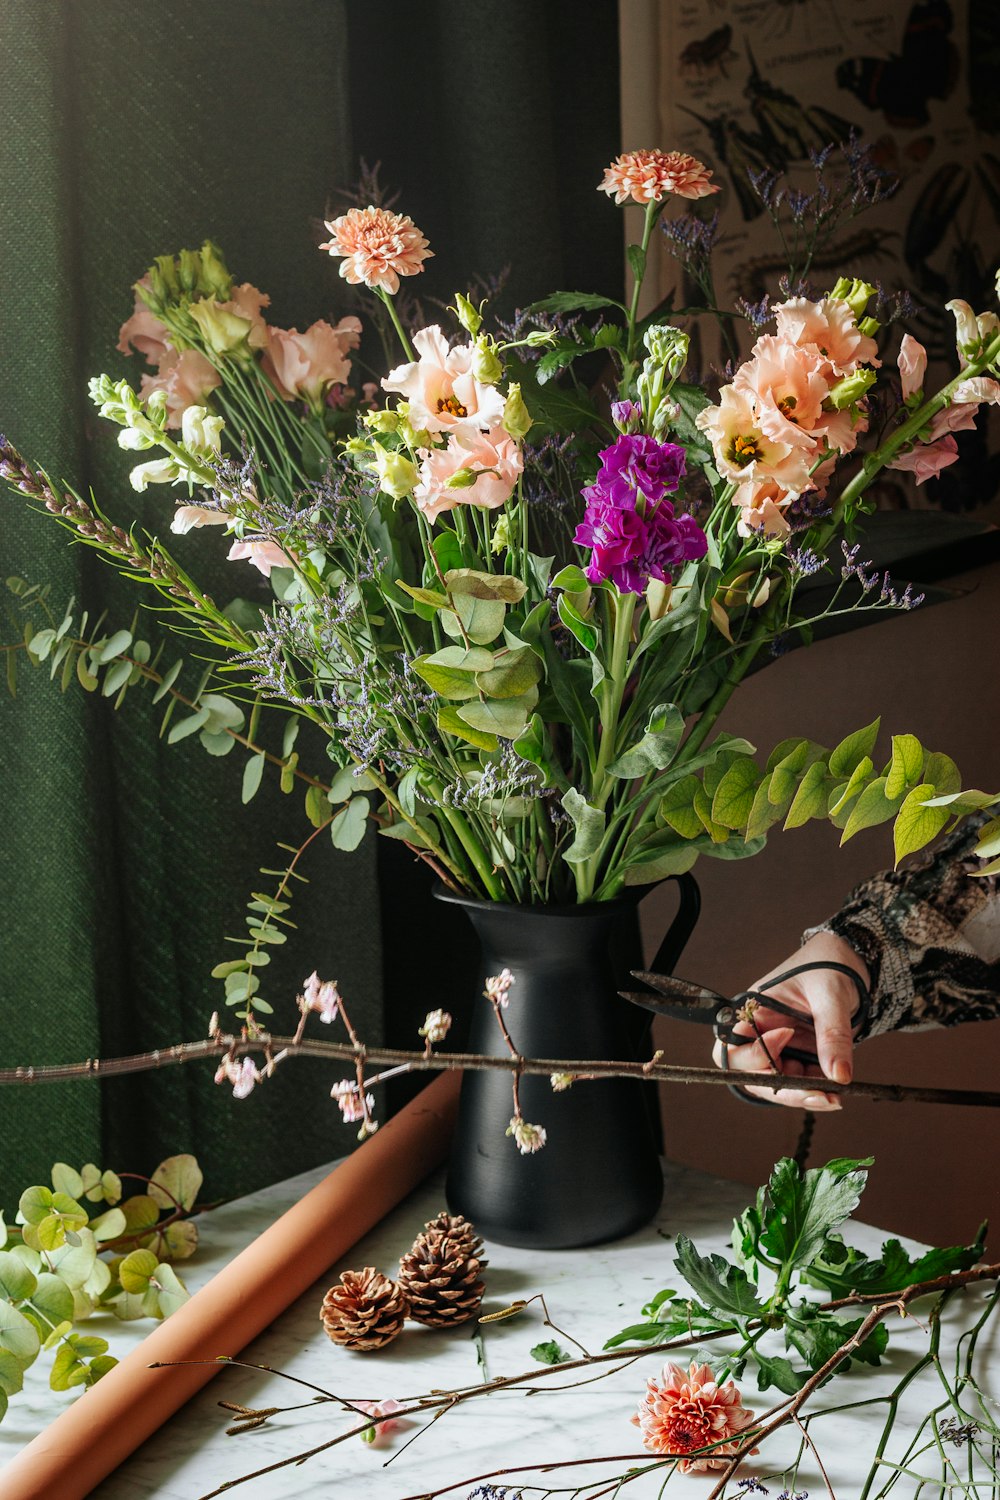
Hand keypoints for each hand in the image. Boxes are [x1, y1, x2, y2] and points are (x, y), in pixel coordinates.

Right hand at [711, 931, 868, 1110]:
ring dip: (802, 1096)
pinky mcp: (802, 1057)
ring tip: (832, 1099)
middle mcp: (763, 1033)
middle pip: (752, 1074)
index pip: (733, 1047)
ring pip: (778, 1085)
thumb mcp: (830, 996)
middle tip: (815, 1094)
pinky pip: (801, 1084)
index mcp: (756, 1012)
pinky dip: (816, 1093)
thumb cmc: (830, 966)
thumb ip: (832, 1035)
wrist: (853, 963)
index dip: (753, 1054)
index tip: (787, 1038)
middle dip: (782, 1089)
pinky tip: (834, 1097)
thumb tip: (838, 1075)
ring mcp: (783, 1048)